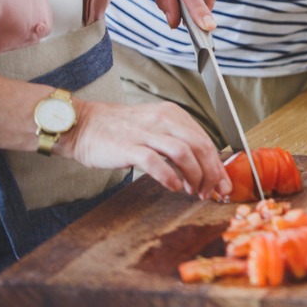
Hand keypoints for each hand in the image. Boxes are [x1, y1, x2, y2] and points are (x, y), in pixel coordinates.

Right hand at [60, 99, 231, 198]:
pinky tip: (175, 187)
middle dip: (211, 174)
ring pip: (184, 153)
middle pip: (201, 147)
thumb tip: (205, 168)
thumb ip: (180, 144)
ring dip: (194, 176)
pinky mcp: (129, 147)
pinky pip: (156, 162)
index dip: (217, 165)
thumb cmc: (121, 130)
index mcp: (174, 115)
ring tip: (193, 191)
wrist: (84, 124)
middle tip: (210, 192)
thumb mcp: (156, 128)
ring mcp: (146, 132)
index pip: (206, 141)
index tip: (223, 184)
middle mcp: (163, 120)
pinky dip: (170, 177)